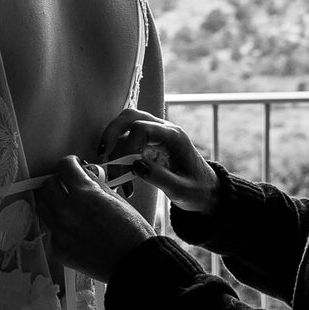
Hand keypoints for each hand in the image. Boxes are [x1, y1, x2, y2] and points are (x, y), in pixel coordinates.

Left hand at [36, 155, 157, 281]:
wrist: (134, 265)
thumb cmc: (133, 233)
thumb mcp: (118, 200)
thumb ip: (96, 185)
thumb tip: (86, 174)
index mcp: (86, 196)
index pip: (64, 167)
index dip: (70, 162)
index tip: (74, 165)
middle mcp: (67, 212)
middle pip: (47, 185)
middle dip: (59, 181)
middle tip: (69, 184)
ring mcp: (59, 233)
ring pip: (43, 207)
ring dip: (53, 201)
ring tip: (68, 204)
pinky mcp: (57, 249)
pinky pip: (51, 229)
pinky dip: (60, 225)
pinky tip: (76, 228)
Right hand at [97, 109, 220, 216]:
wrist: (207, 192)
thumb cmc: (198, 190)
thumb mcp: (182, 190)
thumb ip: (160, 178)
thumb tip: (135, 166)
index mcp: (174, 136)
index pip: (142, 127)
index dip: (128, 145)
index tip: (126, 169)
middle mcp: (163, 130)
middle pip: (130, 117)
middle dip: (111, 134)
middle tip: (101, 155)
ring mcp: (154, 136)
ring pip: (124, 129)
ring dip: (113, 151)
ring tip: (115, 179)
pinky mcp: (148, 146)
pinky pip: (126, 145)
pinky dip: (119, 161)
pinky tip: (123, 182)